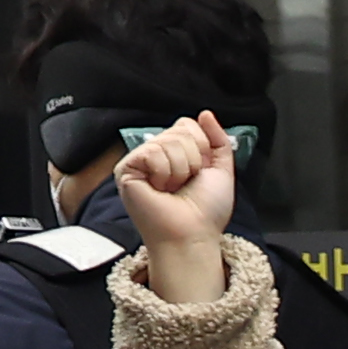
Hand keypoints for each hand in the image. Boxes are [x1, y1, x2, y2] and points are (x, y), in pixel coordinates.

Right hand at [116, 111, 241, 304]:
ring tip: (172, 189)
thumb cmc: (206, 211)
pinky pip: (152, 153)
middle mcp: (155, 154)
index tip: (200, 173)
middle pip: (180, 130)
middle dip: (193, 160)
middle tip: (185, 184)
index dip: (201, 147)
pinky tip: (159, 189)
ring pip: (168, 142)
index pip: (187, 125)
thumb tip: (205, 113)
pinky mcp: (126, 169)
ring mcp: (139, 161)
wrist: (193, 234)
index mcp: (175, 152)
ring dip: (180, 169)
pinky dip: (164, 173)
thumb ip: (218, 141)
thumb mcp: (221, 170)